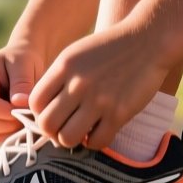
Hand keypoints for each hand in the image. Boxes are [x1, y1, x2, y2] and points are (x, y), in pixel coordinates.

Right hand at [0, 41, 45, 145]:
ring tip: (20, 123)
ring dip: (1, 135)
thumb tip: (19, 104)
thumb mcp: (25, 64)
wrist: (21, 64)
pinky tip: (13, 128)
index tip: (27, 110)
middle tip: (26, 119)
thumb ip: (22, 83)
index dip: (6, 113)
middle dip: (5, 125)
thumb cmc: (24, 61)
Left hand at [29, 21, 175, 151]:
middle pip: (47, 124)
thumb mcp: (76, 53)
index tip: (52, 114)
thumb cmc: (109, 48)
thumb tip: (42, 108)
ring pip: (67, 138)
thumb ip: (58, 78)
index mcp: (64, 67)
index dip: (39, 114)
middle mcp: (78, 84)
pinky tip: (99, 131)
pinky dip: (95, 142)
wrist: (147, 40)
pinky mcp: (119, 113)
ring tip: (80, 133)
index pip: (34, 102)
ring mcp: (99, 100)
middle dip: (52, 132)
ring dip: (71, 140)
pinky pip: (96, 142)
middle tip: (63, 128)